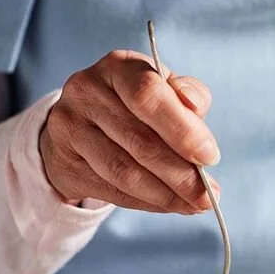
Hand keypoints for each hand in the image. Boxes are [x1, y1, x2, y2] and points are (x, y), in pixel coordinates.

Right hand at [40, 50, 219, 213]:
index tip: (210, 157)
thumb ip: (187, 97)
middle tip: (208, 195)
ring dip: (167, 195)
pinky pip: (113, 191)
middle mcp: (86, 92)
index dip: (182, 129)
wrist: (80, 127)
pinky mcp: (64, 164)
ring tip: (196, 204)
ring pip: (125, 172)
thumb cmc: (135, 108)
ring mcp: (70, 128)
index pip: (148, 95)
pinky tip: (171, 205)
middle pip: (139, 140)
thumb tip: (196, 106)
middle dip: (181, 174)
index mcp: (118, 67)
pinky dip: (148, 203)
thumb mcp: (164, 92)